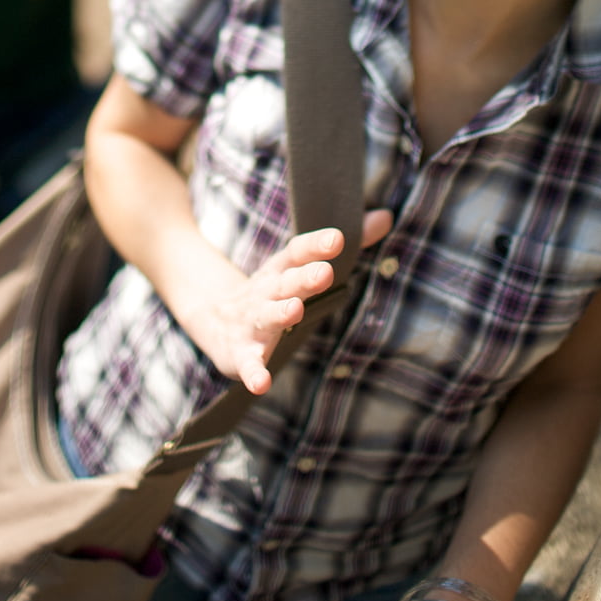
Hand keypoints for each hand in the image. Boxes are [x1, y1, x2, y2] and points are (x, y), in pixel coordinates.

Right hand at [186, 208, 392, 394]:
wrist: (214, 322)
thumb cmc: (272, 292)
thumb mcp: (302, 266)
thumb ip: (350, 244)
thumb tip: (386, 217)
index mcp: (281, 269)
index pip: (298, 252)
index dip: (316, 245)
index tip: (338, 238)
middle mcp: (266, 291)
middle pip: (286, 282)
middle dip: (304, 277)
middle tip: (324, 273)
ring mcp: (252, 321)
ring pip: (267, 316)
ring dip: (280, 313)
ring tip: (295, 311)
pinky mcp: (241, 353)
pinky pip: (248, 364)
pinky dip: (254, 373)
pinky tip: (262, 383)